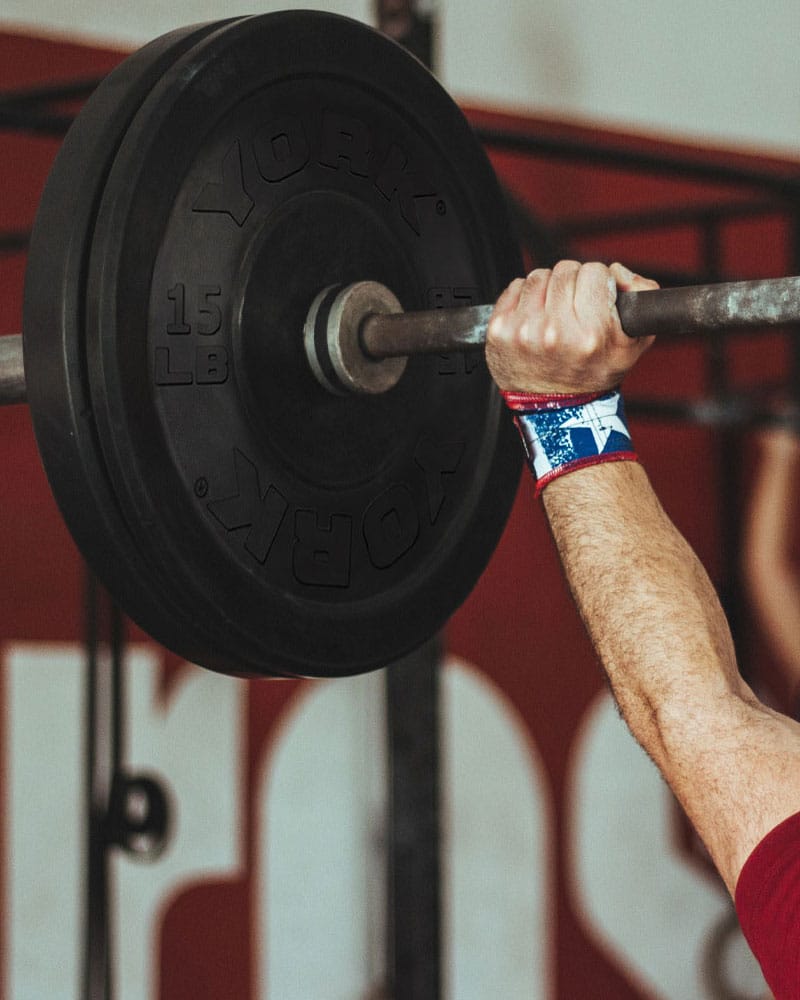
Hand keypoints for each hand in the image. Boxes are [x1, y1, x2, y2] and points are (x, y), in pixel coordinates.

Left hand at [485, 260, 658, 394]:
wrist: (555, 408)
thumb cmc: (592, 374)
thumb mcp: (633, 343)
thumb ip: (642, 297)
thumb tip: (618, 271)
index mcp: (590, 333)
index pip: (594, 271)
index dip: (597, 283)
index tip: (595, 299)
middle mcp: (554, 331)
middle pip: (565, 270)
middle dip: (572, 285)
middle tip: (573, 310)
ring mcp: (523, 330)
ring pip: (538, 275)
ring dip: (547, 289)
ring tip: (553, 315)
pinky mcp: (499, 331)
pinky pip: (514, 288)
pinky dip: (524, 298)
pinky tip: (534, 319)